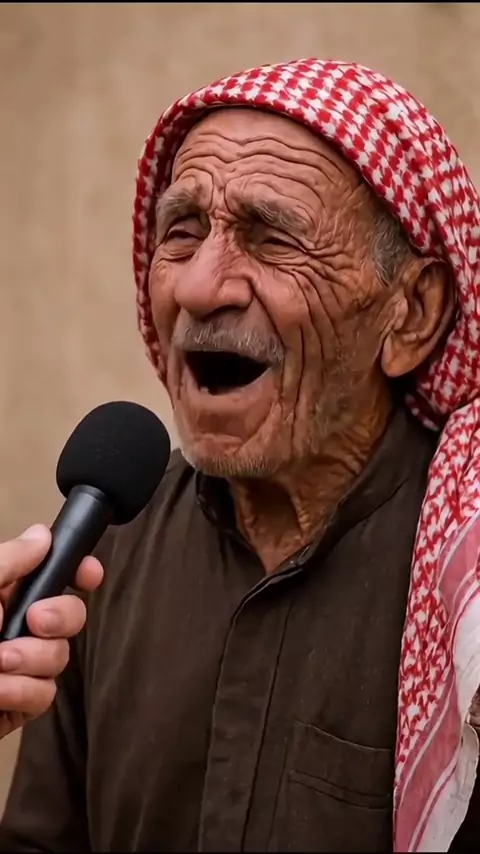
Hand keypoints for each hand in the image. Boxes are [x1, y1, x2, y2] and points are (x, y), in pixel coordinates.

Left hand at [0, 524, 102, 737]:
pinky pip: (45, 695)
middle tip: (36, 620)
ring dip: (32, 659)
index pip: (50, 576)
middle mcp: (10, 628)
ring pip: (59, 657)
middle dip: (61, 616)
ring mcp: (14, 668)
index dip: (77, 571)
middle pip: (69, 615)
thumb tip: (42, 536)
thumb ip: (8, 562)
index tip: (88, 574)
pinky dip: (22, 692)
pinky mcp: (13, 706)